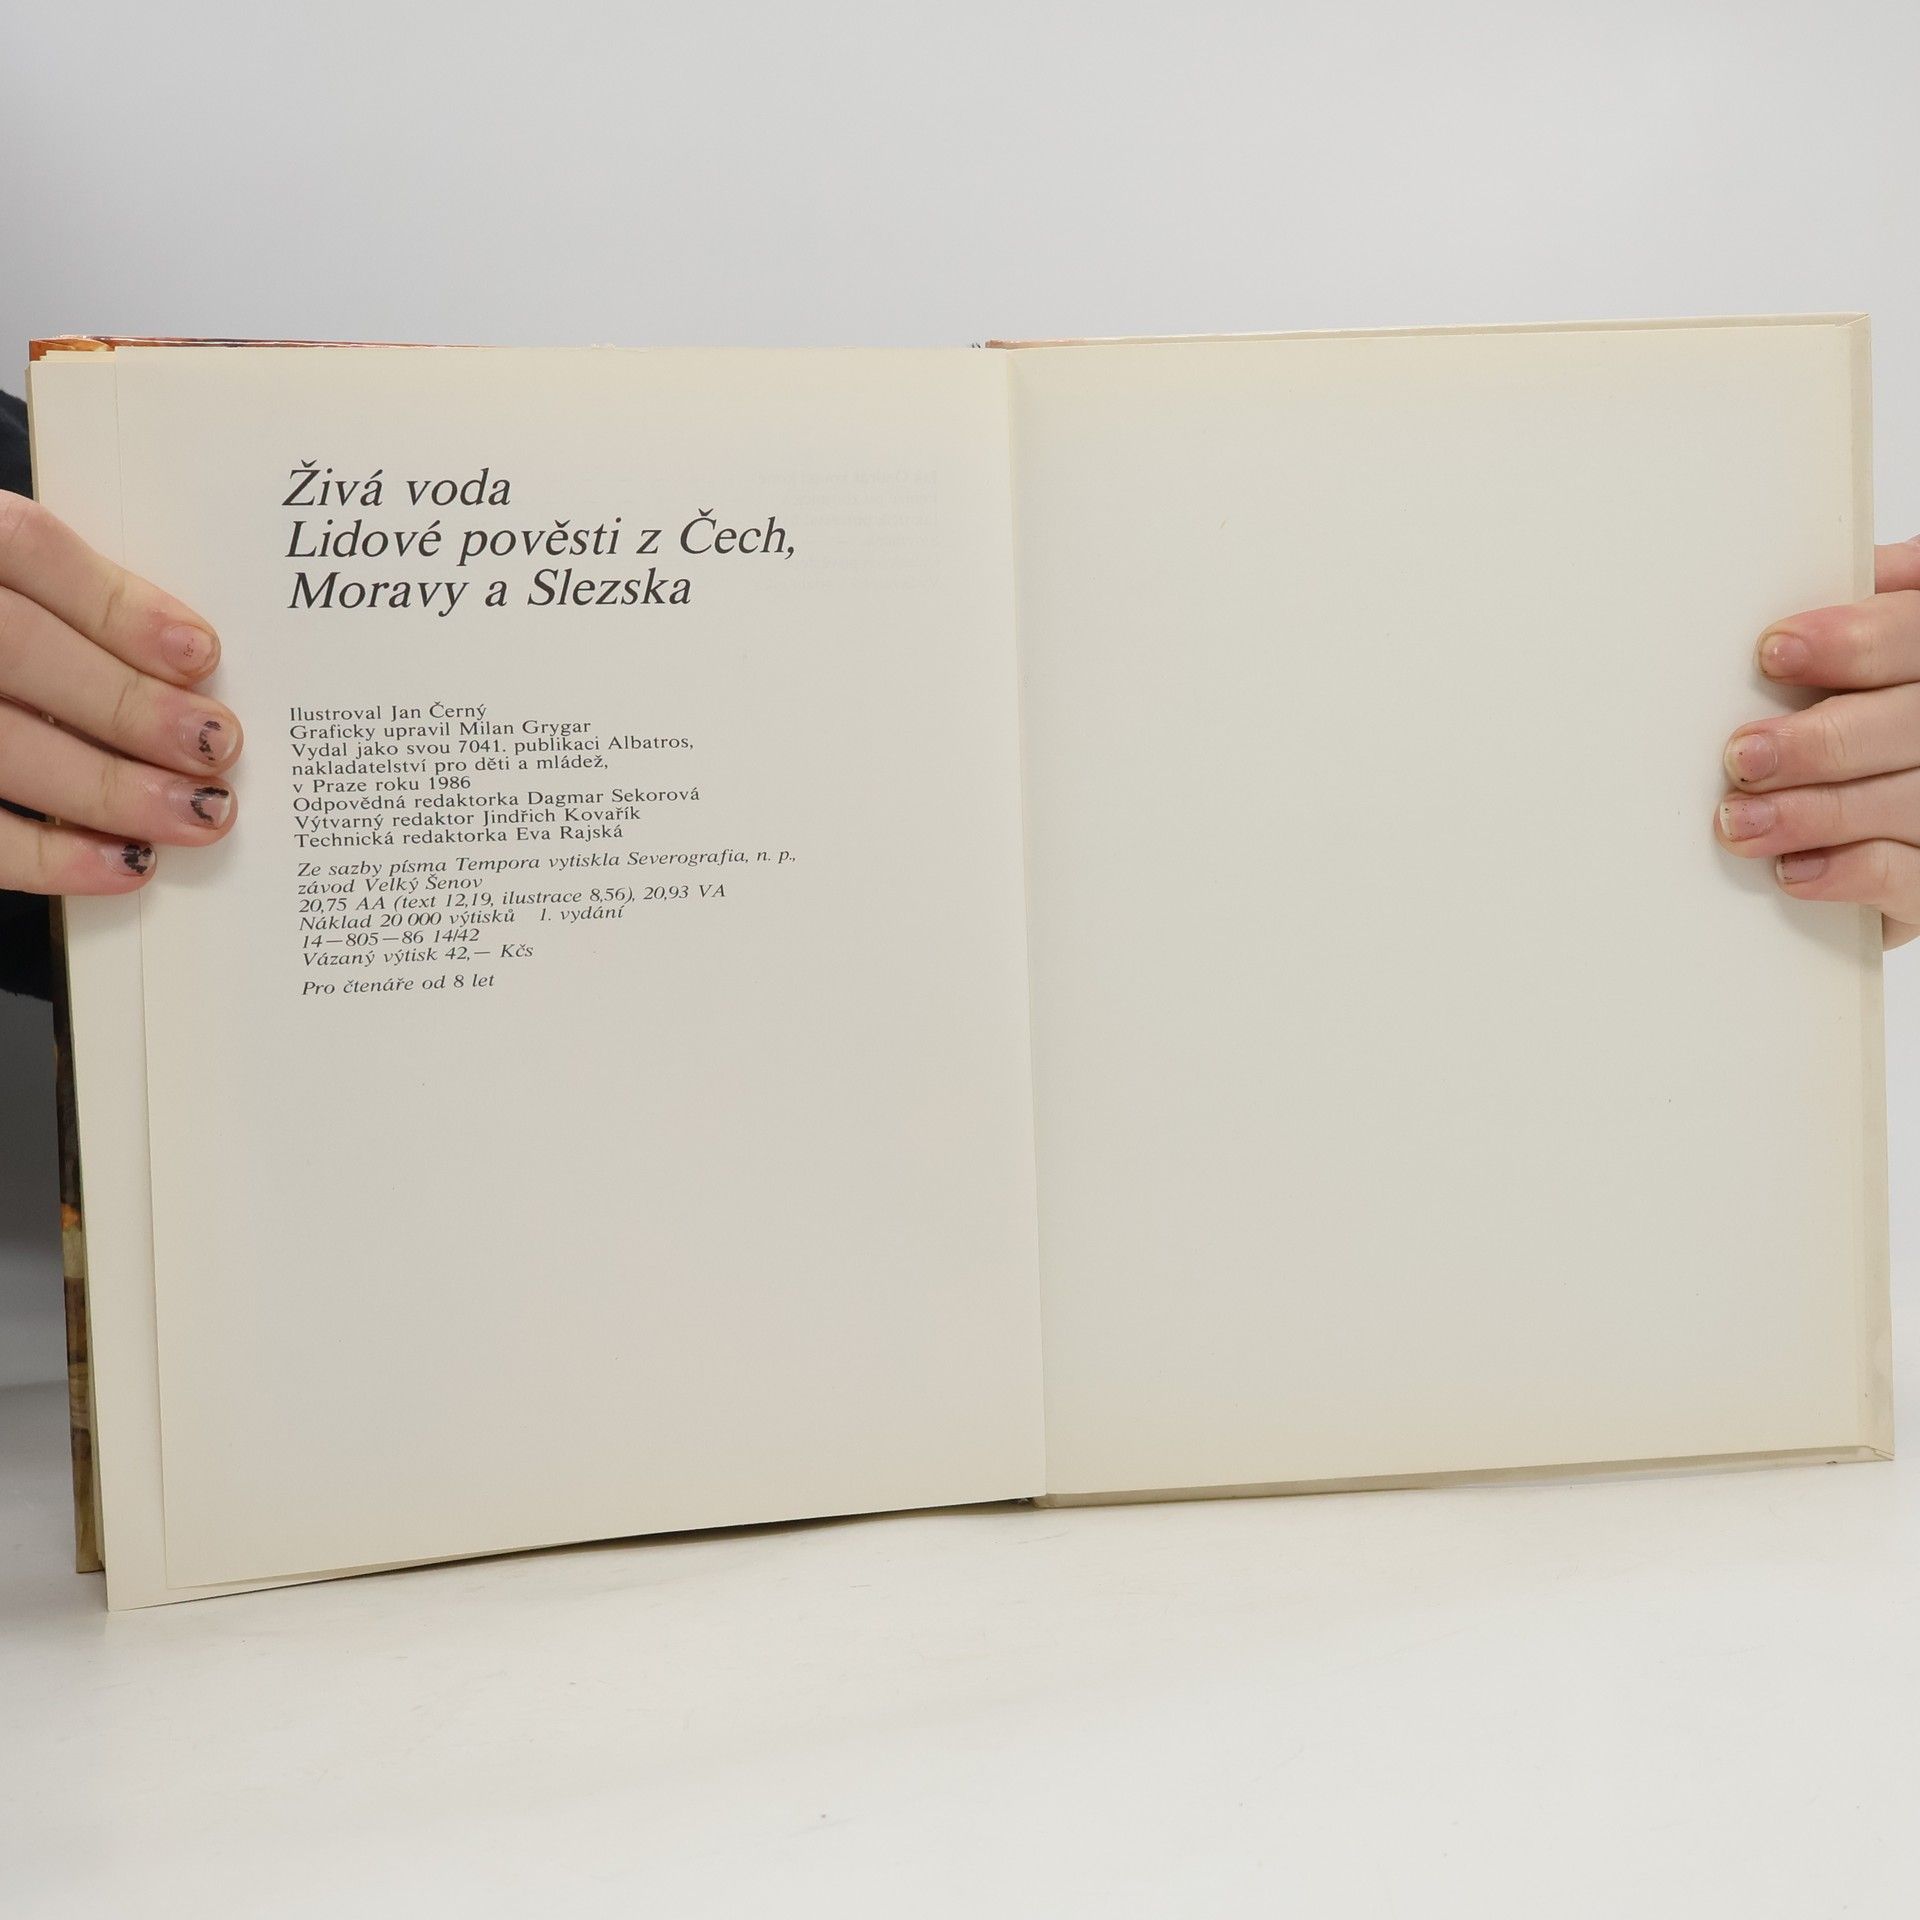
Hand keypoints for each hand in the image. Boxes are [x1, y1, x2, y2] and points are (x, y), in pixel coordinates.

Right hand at [0, 494, 239, 893]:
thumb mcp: (6, 593)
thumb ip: (62, 609)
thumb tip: (182, 668)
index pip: (23, 546)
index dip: (116, 603)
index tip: (201, 653)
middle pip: (17, 648)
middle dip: (129, 703)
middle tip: (216, 744)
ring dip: (109, 786)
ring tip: (196, 812)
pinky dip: (51, 855)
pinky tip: (125, 864)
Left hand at [1718, 539, 1919, 947]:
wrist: (1892, 801)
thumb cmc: (1868, 705)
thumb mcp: (1869, 645)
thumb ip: (1857, 611)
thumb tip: (1787, 576)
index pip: (1913, 635)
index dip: (1851, 642)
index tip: (1773, 651)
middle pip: (1908, 725)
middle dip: (1819, 743)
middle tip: (1742, 755)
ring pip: (1904, 802)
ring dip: (1813, 813)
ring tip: (1738, 821)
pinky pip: (1906, 878)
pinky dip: (1847, 873)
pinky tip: (1792, 870)